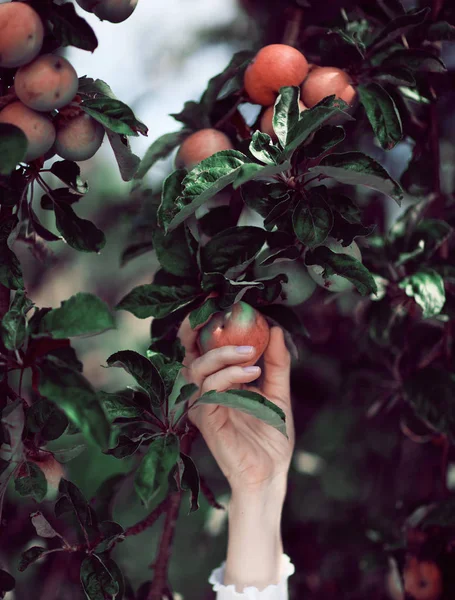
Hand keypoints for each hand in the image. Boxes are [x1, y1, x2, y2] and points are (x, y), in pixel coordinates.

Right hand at [177, 317, 294, 493]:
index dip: (204, 323)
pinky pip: (209, 390)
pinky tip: (252, 372)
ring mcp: (202, 404)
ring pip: (198, 368)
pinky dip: (229, 376)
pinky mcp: (204, 419)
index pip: (204, 347)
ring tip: (251, 353)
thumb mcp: (278, 391)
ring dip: (223, 354)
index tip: (217, 299)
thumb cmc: (271, 434)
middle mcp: (205, 390)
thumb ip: (276, 362)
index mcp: (218, 381)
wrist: (271, 472)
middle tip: (219, 310)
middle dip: (198, 328)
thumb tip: (276, 329)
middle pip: (190, 352)